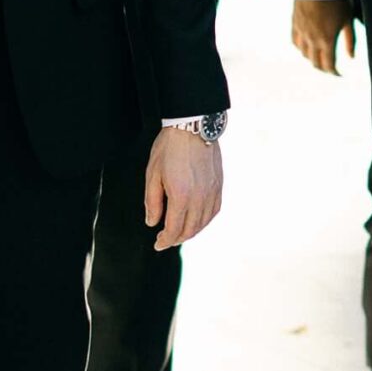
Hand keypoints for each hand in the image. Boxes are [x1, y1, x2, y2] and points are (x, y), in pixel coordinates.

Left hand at [143, 127, 222, 250]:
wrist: (193, 126)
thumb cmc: (169, 148)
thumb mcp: (152, 174)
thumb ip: (152, 202)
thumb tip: (152, 223)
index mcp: (181, 196)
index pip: (174, 229)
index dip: (165, 241)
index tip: (158, 244)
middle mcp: (199, 198)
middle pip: (190, 230)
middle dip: (176, 239)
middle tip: (165, 240)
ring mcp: (212, 193)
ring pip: (203, 223)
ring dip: (190, 232)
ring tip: (179, 232)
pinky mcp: (219, 186)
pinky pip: (213, 212)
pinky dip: (204, 221)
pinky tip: (196, 220)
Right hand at [292, 0, 356, 75]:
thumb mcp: (348, 20)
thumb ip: (350, 40)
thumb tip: (352, 57)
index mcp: (326, 40)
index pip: (328, 65)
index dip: (334, 73)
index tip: (339, 74)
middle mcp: (311, 39)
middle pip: (315, 62)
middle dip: (324, 68)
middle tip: (331, 68)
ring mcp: (301, 31)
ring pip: (303, 53)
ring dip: (312, 58)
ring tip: (320, 57)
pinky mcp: (294, 23)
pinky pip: (295, 42)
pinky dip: (301, 48)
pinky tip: (307, 46)